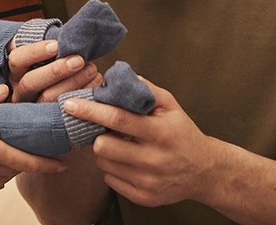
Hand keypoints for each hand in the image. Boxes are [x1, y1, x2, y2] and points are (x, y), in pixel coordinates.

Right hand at [7, 40, 101, 102]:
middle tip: (79, 60)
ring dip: (72, 83)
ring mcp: (33, 107)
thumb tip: (62, 36)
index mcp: (15, 71)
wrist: (56, 88)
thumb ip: (48, 44)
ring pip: (47, 98)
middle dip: (56, 71)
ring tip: (92, 70)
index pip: (17, 60)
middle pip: (31, 82)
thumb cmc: (51, 63)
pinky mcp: (50, 119)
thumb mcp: (44, 52)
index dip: (36, 52)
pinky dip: (82, 96)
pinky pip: (64, 111)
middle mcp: (19, 91)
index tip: (57, 45)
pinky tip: (95, 84)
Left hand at [63, 77, 216, 206]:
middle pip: (104, 146)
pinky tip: (125, 160)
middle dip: (97, 134)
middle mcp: (154, 160)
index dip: (90, 110)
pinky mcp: (145, 198)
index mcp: (160, 133)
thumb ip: (144, 88)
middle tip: (102, 128)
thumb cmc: (182, 132)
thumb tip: (115, 77)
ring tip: (117, 143)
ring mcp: (149, 182)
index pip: (117, 119)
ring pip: (104, 163)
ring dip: (104, 151)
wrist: (205, 171)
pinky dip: (112, 168)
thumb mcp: (170, 105)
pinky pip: (110, 181)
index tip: (70, 104)